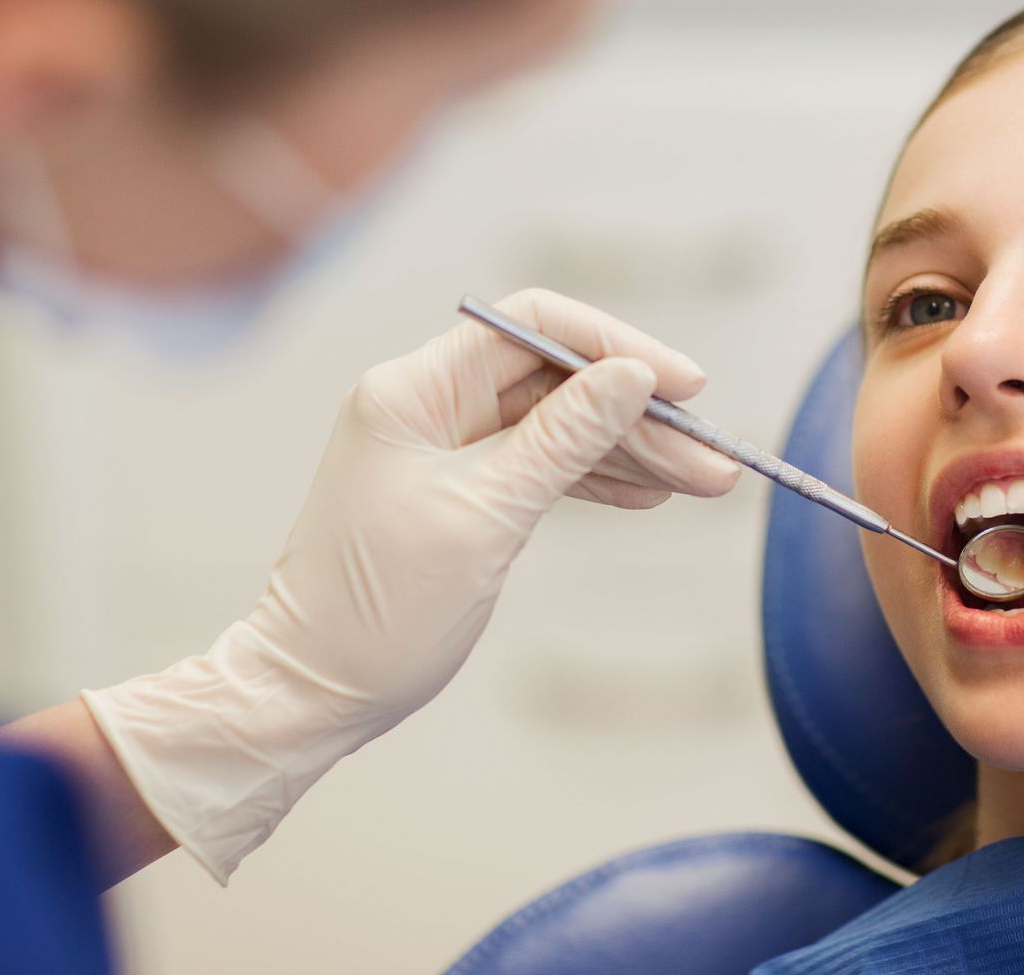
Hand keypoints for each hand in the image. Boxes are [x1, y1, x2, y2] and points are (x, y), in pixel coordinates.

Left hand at [81, 290, 738, 881]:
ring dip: (631, 451)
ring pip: (557, 426)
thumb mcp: (485, 519)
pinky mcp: (455, 490)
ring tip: (705, 481)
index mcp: (413, 391)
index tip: (685, 384)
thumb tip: (632, 375)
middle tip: (713, 457)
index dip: (617, 346)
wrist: (310, 694)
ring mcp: (440, 447)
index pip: (533, 328)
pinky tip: (650, 494)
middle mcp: (425, 404)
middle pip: (556, 380)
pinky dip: (595, 477)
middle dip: (640, 415)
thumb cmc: (377, 612)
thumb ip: (563, 440)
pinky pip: (540, 464)